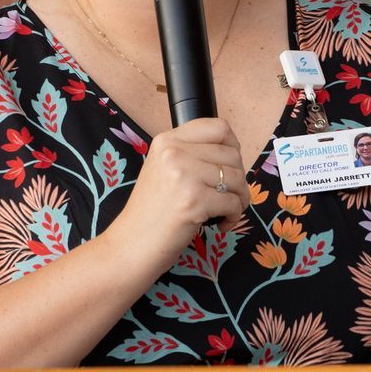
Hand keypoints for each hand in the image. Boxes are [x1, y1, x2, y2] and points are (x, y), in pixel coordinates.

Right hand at [105, 116, 245, 263]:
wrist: (131, 244)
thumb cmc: (151, 211)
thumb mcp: (162, 169)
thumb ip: (190, 154)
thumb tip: (233, 153)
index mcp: (167, 140)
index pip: (218, 127)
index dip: (233, 146)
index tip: (229, 165)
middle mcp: (174, 152)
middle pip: (232, 154)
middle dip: (238, 178)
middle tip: (229, 195)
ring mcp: (183, 176)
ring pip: (236, 178)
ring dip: (239, 198)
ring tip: (226, 212)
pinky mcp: (194, 201)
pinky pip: (233, 202)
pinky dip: (233, 216)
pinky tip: (220, 224)